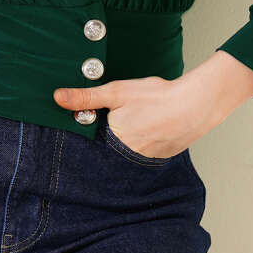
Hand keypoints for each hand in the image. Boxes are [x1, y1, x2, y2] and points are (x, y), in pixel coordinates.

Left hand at [53, 74, 202, 157]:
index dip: (90, 131)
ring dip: (126, 141)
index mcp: (111, 142)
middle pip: (107, 149)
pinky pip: (142, 154)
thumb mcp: (116, 92)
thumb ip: (86, 97)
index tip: (93, 122)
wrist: (196, 105)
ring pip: (126, 152)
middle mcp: (126, 157)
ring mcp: (144, 161)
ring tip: (139, 122)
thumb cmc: (156, 97)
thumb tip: (57, 98)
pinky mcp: (159, 160)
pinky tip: (150, 128)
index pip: (89, 143)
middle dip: (109, 136)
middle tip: (125, 118)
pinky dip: (143, 143)